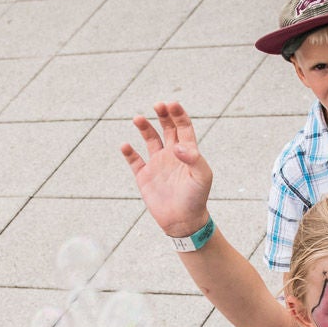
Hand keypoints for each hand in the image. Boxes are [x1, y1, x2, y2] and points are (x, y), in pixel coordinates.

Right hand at [120, 102, 215, 239]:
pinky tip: (125, 146)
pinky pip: (134, 161)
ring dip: (144, 127)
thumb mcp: (202, 177)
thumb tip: (176, 147)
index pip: (183, 127)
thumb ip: (193, 159)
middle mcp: (171, 154)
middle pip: (167, 128)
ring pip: (150, 139)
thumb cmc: (196, 199)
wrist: (183, 222)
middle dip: (163, 115)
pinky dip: (129, 152)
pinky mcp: (144, 177)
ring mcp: (157, 164)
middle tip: (158, 105)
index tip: (172, 104)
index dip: (178, 114)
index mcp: (187, 152)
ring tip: (137, 118)